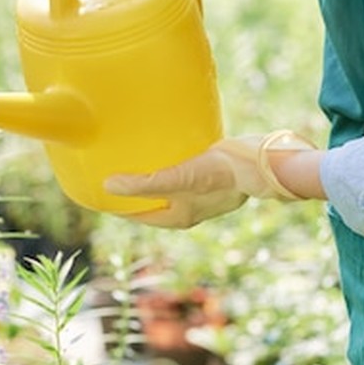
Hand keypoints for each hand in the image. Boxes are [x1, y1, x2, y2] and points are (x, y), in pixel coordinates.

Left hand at [105, 131, 316, 227]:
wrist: (261, 163)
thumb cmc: (219, 176)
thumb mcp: (176, 180)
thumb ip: (142, 184)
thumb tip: (107, 185)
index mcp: (178, 218)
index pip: (139, 215)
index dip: (119, 206)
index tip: (101, 191)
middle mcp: (189, 210)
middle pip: (152, 202)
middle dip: (135, 191)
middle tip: (116, 171)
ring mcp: (203, 195)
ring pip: (169, 188)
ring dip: (154, 177)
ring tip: (137, 157)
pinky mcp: (214, 177)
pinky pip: (184, 172)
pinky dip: (172, 163)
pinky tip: (167, 146)